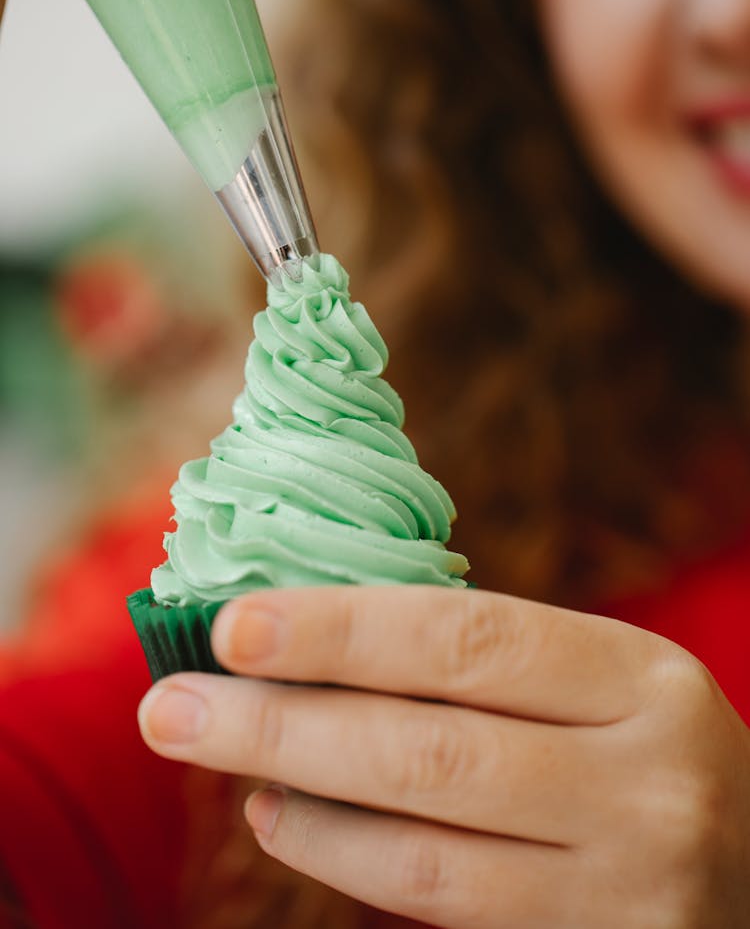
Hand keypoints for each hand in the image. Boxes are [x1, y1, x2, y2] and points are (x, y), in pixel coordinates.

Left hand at [139, 586, 749, 927]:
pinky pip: (443, 908)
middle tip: (170, 703)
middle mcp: (646, 782)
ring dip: (297, 797)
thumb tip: (311, 633)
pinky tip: (286, 818)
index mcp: (640, 679)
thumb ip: (482, 662)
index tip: (233, 624)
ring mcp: (629, 886)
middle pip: (429, 748)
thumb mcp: (596, 681)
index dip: (341, 631)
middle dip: (282, 722)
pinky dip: (349, 860)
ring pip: (425, 848)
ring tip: (213, 754)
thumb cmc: (643, 745)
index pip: (468, 642)